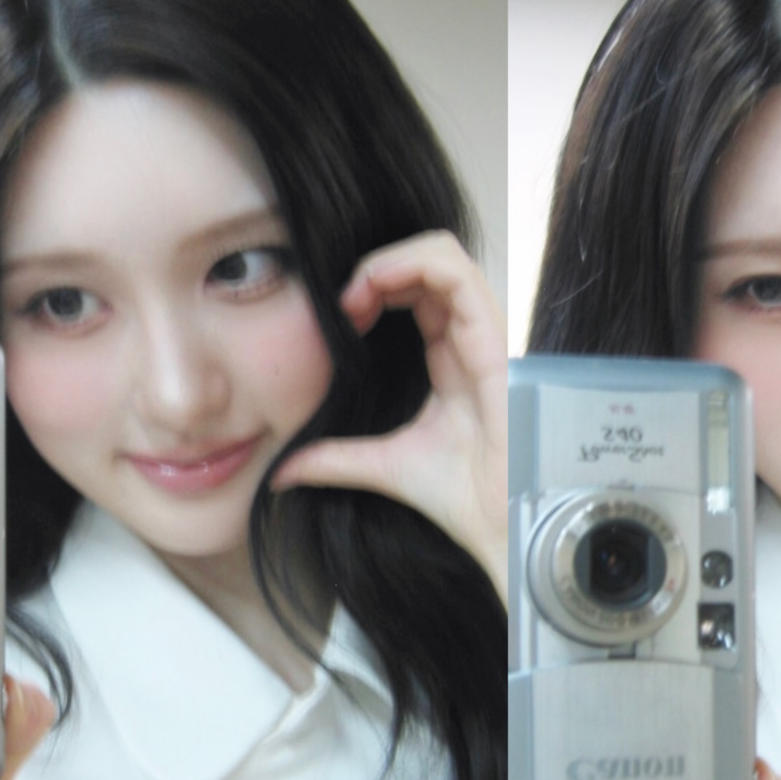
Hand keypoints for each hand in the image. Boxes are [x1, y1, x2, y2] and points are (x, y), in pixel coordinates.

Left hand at [272, 232, 507, 601]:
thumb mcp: (381, 467)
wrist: (501, 525)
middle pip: (427, 264)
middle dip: (376, 269)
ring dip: (389, 261)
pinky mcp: (493, 338)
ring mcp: (483, 335)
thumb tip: (280, 474)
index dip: (372, 288)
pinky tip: (376, 287)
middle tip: (342, 304)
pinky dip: (411, 263)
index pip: (415, 292)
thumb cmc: (462, 498)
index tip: (338, 319)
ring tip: (355, 294)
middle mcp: (468, 340)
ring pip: (442, 254)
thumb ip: (334, 459)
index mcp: (449, 360)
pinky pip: (457, 272)